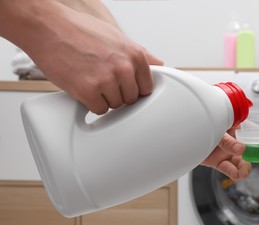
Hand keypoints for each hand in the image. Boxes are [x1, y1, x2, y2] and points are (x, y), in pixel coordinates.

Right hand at [3, 1, 162, 114]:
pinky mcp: (88, 91)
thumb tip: (158, 65)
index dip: (134, 88)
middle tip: (103, 80)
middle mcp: (124, 68)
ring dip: (104, 98)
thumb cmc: (80, 31)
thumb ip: (141, 54)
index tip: (125, 86)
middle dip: (118, 93)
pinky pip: (99, 110)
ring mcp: (107, 80)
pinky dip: (91, 104)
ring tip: (92, 80)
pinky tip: (84, 88)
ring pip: (115, 105)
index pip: (147, 87)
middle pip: (131, 99)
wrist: (49, 28)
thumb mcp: (118, 37)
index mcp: (135, 55)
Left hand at [201, 129, 258, 180]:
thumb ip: (228, 141)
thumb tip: (240, 149)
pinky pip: (229, 169)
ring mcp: (227, 152)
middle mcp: (234, 140)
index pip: (257, 133)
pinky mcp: (218, 162)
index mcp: (237, 127)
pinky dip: (234, 172)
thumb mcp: (217, 129)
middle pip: (254, 150)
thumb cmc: (200, 124)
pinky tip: (237, 174)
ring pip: (242, 162)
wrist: (182, 135)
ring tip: (245, 171)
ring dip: (246, 168)